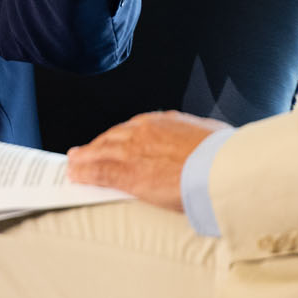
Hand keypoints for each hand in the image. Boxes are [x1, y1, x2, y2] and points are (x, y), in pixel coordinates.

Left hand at [66, 111, 231, 208]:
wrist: (221, 168)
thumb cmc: (223, 156)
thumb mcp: (211, 137)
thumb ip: (198, 141)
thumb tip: (205, 145)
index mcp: (165, 122)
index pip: (133, 128)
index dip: (120, 137)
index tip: (114, 141)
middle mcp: (144, 131)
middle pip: (112, 138)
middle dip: (97, 145)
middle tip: (84, 151)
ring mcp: (133, 151)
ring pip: (100, 153)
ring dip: (84, 158)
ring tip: (74, 163)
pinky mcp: (128, 174)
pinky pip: (99, 172)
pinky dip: (84, 174)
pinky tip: (75, 176)